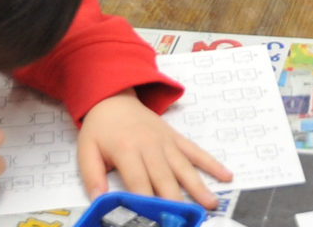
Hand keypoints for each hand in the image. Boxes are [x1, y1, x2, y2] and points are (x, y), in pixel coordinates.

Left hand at [77, 91, 231, 209]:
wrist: (114, 97)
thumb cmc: (100, 128)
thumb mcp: (86, 151)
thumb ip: (92, 177)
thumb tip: (100, 201)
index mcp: (126, 150)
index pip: (139, 182)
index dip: (147, 203)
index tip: (154, 220)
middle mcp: (150, 146)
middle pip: (165, 178)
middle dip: (176, 200)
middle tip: (185, 218)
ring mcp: (166, 141)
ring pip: (184, 167)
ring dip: (198, 186)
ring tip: (211, 204)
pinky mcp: (176, 138)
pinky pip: (196, 151)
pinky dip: (212, 163)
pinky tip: (226, 176)